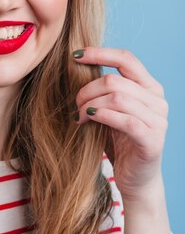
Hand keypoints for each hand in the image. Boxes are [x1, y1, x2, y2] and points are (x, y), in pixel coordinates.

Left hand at [73, 47, 167, 198]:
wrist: (135, 179)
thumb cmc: (119, 142)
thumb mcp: (110, 110)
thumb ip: (103, 91)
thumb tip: (76, 66)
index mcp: (149, 87)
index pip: (127, 58)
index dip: (100, 53)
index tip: (75, 55)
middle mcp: (157, 100)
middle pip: (115, 81)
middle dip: (87, 90)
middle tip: (74, 104)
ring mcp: (158, 120)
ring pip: (118, 98)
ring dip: (90, 105)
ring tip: (79, 116)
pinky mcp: (152, 140)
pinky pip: (125, 120)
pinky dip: (103, 116)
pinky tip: (89, 119)